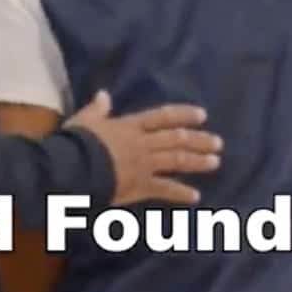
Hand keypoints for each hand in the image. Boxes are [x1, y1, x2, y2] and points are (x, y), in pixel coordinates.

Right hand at [65, 91, 221, 205]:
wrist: (72, 169)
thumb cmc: (76, 144)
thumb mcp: (85, 121)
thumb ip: (97, 109)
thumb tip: (103, 94)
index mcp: (130, 126)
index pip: (162, 117)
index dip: (183, 114)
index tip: (202, 115)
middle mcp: (142, 143)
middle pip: (177, 138)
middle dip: (199, 140)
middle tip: (219, 143)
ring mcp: (143, 165)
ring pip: (176, 160)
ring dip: (197, 162)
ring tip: (215, 162)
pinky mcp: (139, 186)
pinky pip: (164, 189)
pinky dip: (180, 193)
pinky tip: (196, 196)